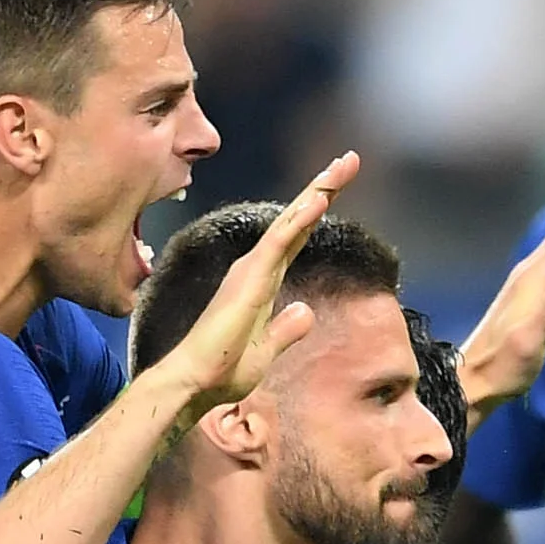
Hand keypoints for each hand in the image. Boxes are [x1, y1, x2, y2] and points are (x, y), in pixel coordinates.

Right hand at [139, 151, 356, 422]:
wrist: (195, 383)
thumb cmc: (223, 370)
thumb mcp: (267, 349)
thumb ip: (287, 328)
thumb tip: (305, 311)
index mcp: (262, 281)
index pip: (296, 238)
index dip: (317, 211)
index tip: (337, 186)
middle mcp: (256, 268)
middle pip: (297, 220)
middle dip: (324, 188)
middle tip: (349, 159)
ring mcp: (252, 270)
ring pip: (291, 222)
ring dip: (319, 192)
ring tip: (344, 165)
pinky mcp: (250, 280)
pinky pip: (280, 242)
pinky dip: (301, 219)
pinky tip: (321, 199)